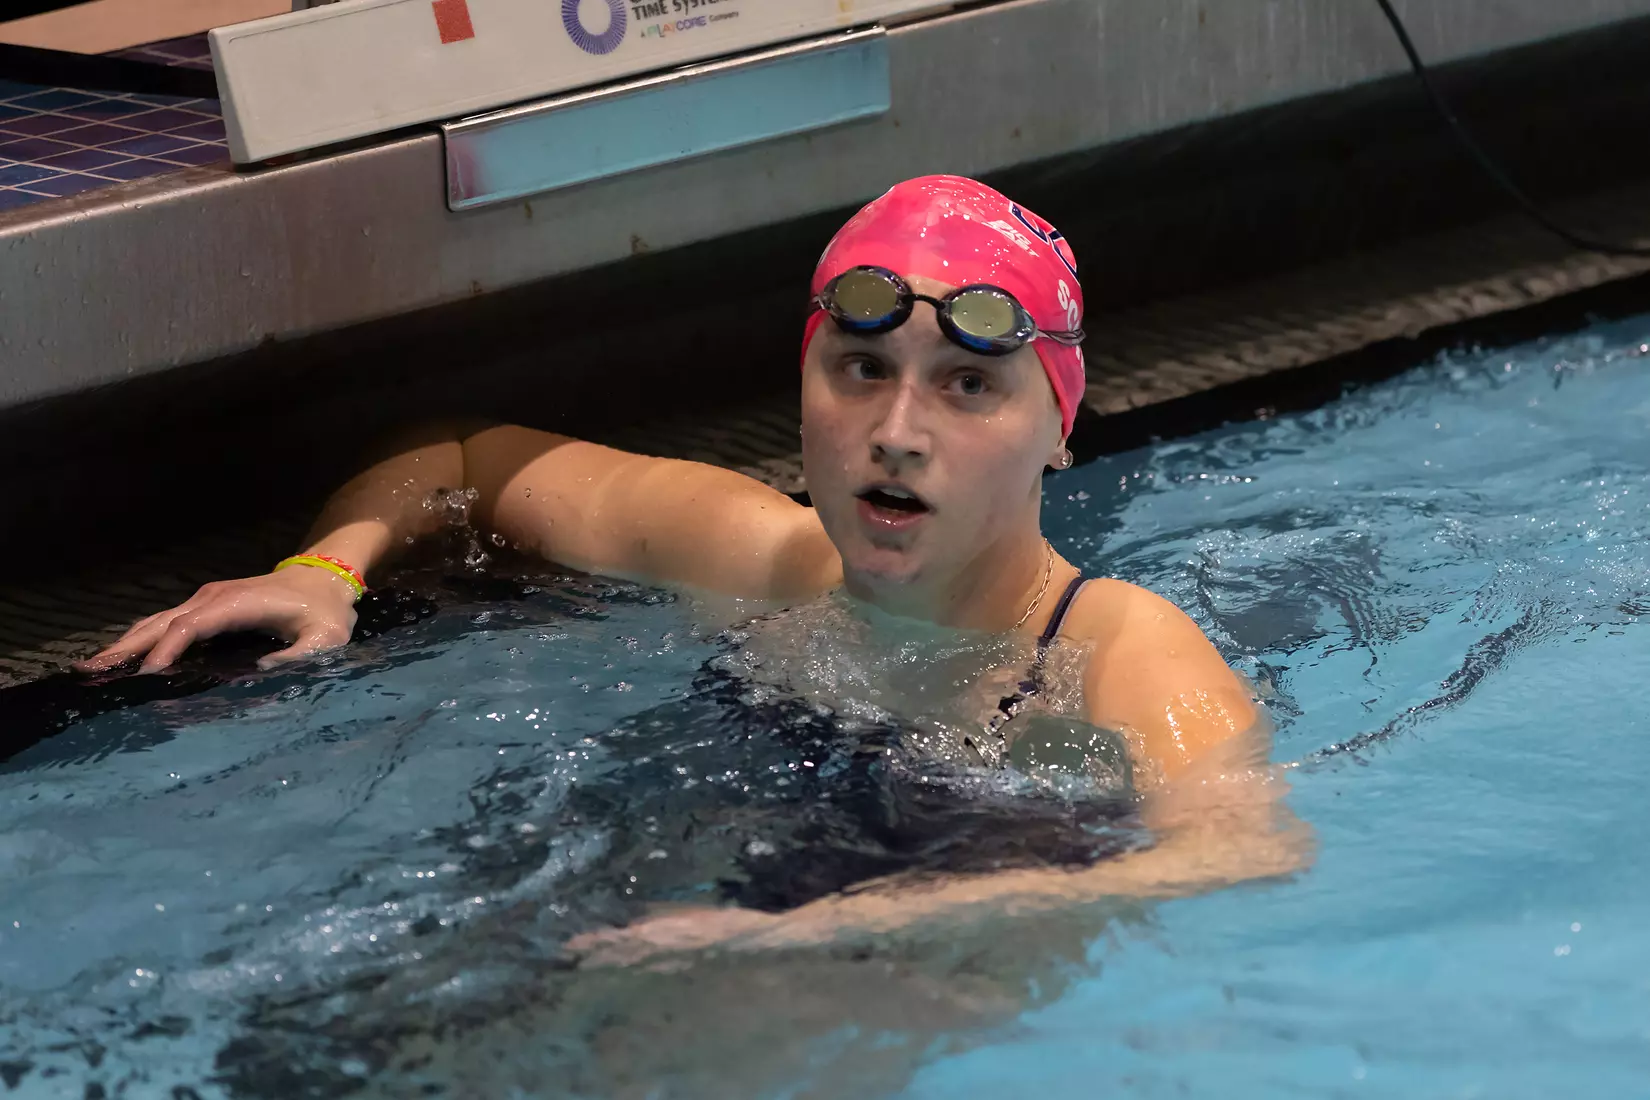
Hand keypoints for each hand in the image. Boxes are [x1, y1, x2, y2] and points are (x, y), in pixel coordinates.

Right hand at [76, 564, 359, 673]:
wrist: (323, 579)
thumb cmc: (325, 612)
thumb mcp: (326, 638)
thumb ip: (300, 656)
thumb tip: (263, 671)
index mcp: (239, 603)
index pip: (193, 625)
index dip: (169, 648)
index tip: (148, 674)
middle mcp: (214, 598)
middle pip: (162, 621)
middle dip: (129, 646)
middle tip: (93, 670)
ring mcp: (207, 599)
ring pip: (158, 621)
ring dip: (128, 643)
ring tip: (95, 667)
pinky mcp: (207, 606)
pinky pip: (168, 623)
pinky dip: (144, 639)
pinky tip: (125, 657)